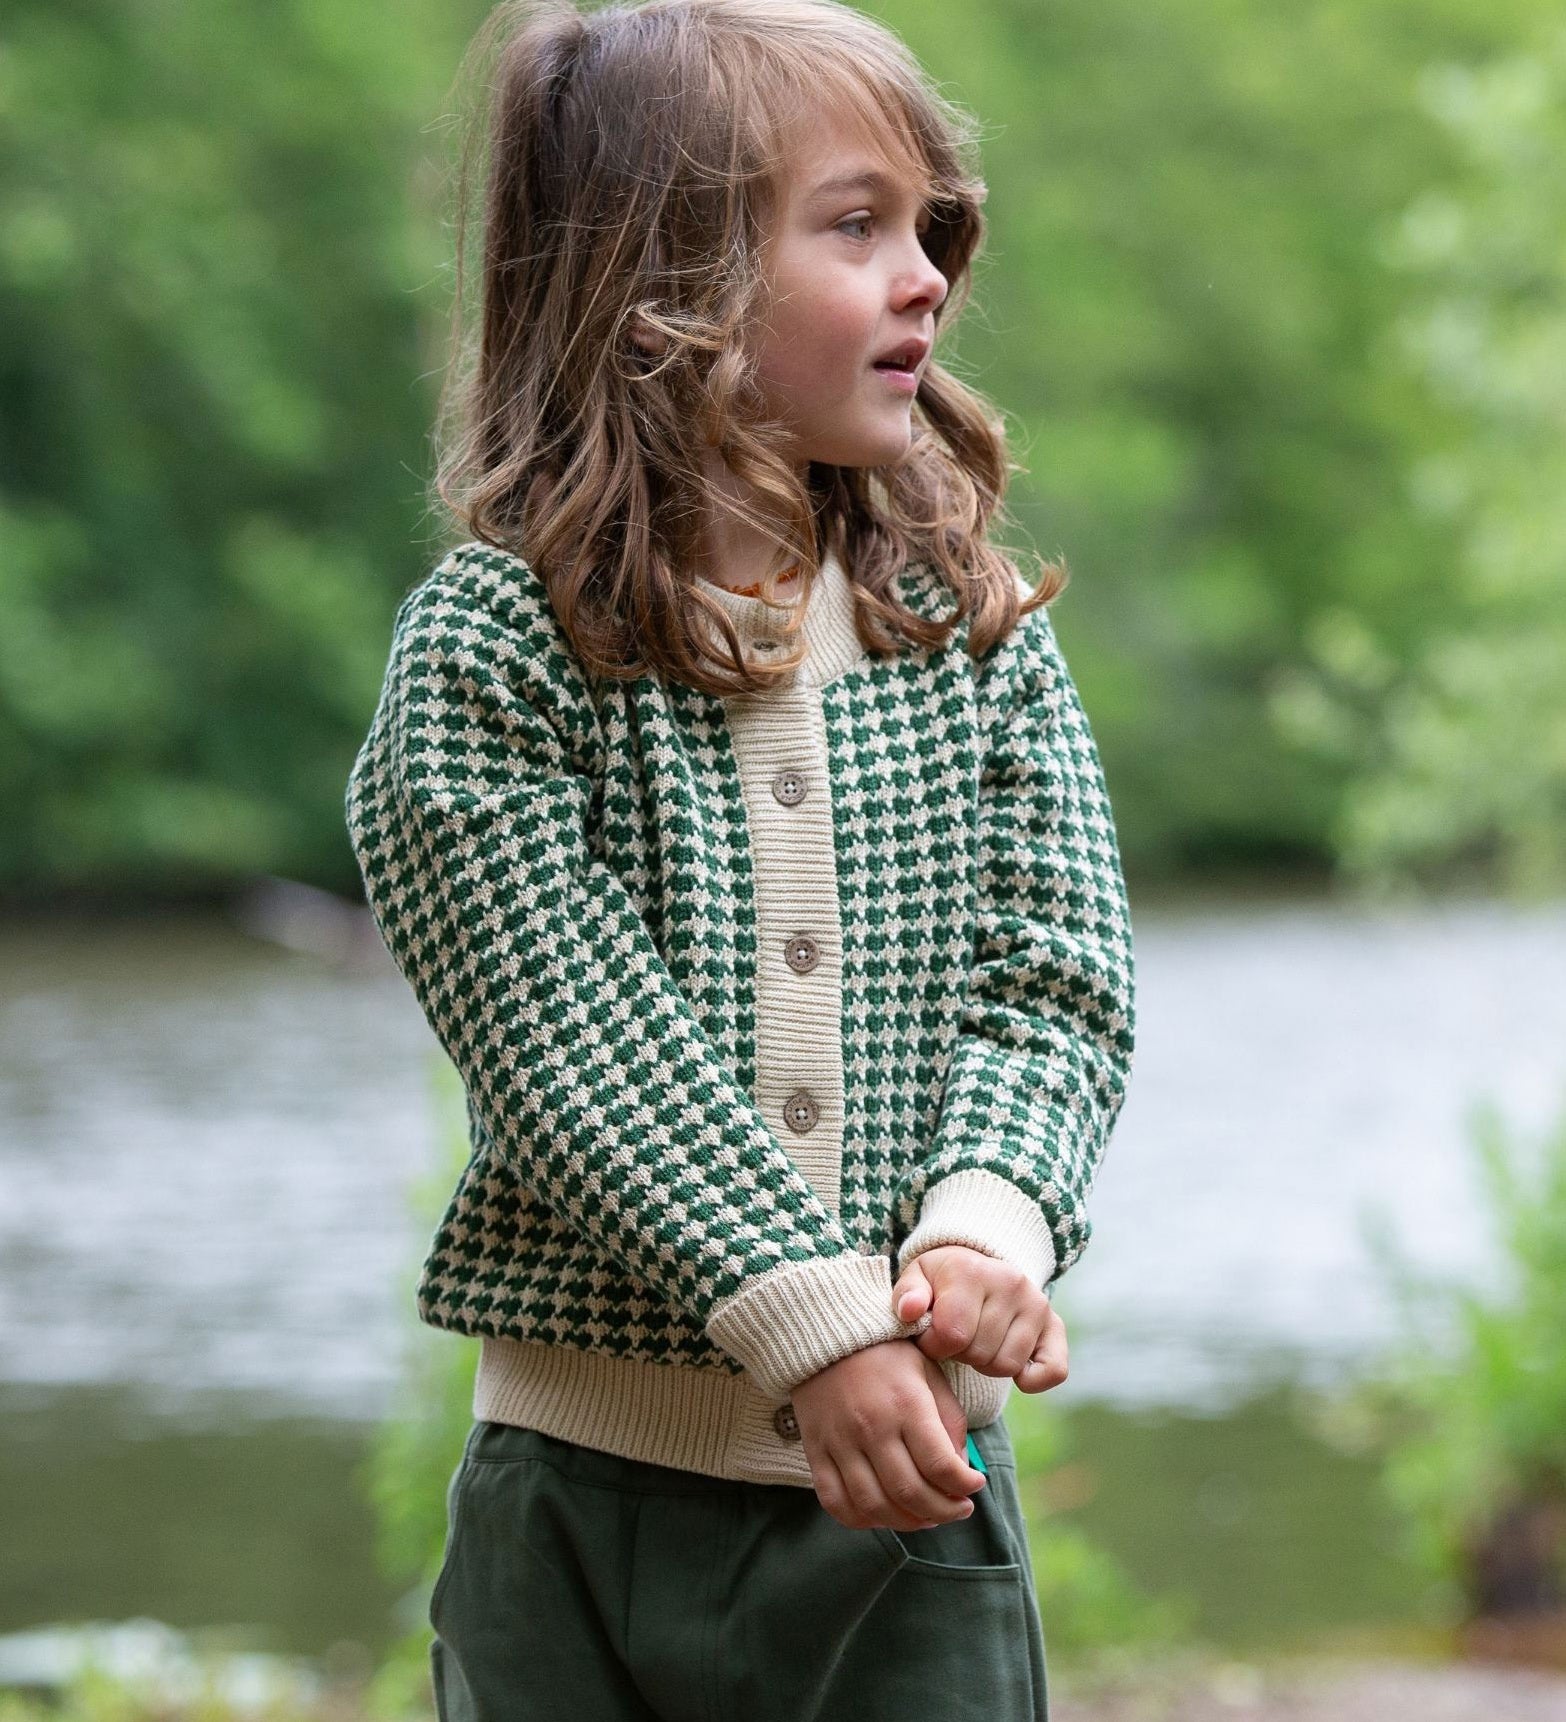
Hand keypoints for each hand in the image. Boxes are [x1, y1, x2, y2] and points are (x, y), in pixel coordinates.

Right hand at [791, 1337, 985, 1531]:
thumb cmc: (888, 1354)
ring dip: (908, 1522)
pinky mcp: (816, 1451)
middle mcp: (872, 1426)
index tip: (975, 1486)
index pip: (940, 1465)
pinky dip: (862, 1520)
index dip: (965, 1486)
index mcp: (906, 1403)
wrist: (828, 1334)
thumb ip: (949, 1420)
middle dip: (944, 1511)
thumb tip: (960, 1468)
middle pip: (910, 1492)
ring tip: (927, 1516)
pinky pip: (836, 1502)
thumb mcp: (929, 1373)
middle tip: (958, 1509)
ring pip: (875, 1505)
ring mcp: (840, 1442)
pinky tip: (885, 1514)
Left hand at [891, 1244, 1066, 1393]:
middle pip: (978, 1353)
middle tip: (955, 1337)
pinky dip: (1032, 1380)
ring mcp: (1037, 1304)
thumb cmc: (941, 1281)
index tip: (930, 1335)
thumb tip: (910, 1310)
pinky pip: (1053, 1370)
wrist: (976, 1265)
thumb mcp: (916, 1279)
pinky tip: (1014, 1369)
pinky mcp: (1055, 1325)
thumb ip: (907, 1295)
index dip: (933, 1345)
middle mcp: (1010, 1283)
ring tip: (976, 1341)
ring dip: (985, 1363)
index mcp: (971, 1271)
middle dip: (959, 1354)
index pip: (951, 1335)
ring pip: (1006, 1366)